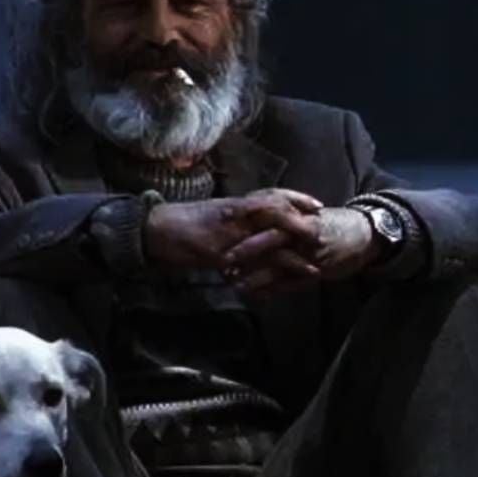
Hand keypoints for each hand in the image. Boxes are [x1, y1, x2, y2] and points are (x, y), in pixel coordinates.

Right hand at [144, 189, 322, 269]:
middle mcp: (234, 214)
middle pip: (276, 209)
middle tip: (324, 229)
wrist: (153, 231)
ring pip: (268, 235)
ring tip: (314, 260)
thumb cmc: (182, 223)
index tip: (317, 205)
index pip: (272, 195)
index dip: (296, 198)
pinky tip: (281, 281)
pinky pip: (250, 262)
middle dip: (302, 220)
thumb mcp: (213, 216)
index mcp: (234, 204)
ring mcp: (228, 233)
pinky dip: (267, 271)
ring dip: (293, 249)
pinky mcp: (219, 253)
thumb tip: (256, 223)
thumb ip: (236, 219)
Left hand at [223, 206, 382, 293]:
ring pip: (278, 264)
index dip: (246, 218)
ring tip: (234, 283)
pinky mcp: (316, 271)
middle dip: (245, 250)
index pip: (269, 212)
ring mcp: (310, 253)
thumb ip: (282, 213)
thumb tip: (250, 213)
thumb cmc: (329, 223)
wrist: (364, 235)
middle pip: (270, 239)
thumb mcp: (306, 212)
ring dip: (255, 275)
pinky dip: (273, 290)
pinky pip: (291, 283)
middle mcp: (303, 232)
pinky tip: (256, 296)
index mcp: (298, 213)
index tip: (222, 221)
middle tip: (221, 259)